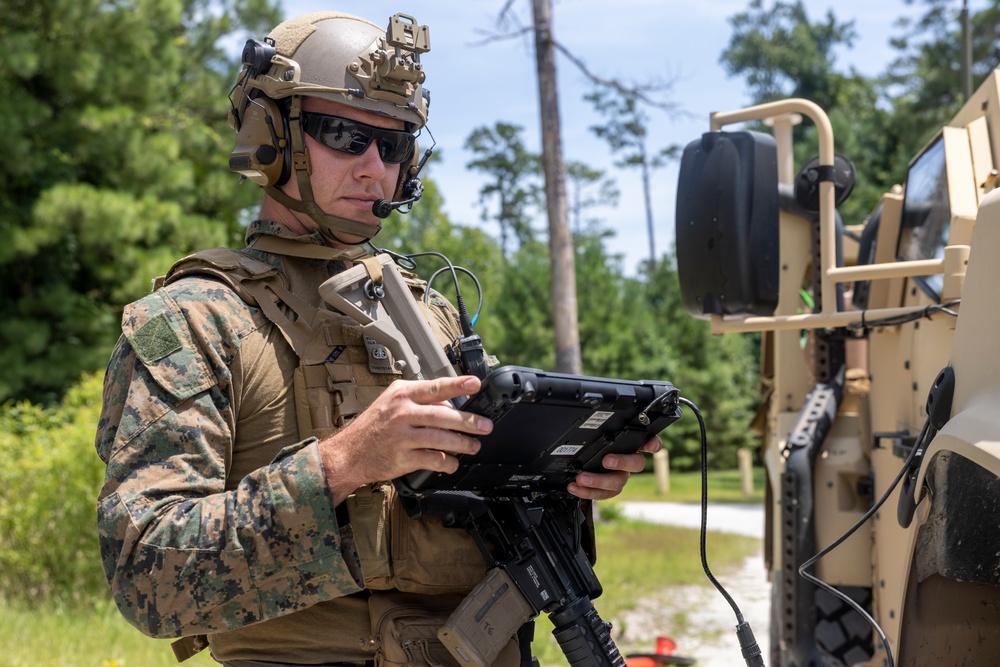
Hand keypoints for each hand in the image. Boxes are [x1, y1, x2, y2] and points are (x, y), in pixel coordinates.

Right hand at [318, 375, 491, 503]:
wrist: (348, 454)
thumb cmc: (373, 426)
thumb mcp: (392, 402)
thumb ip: (420, 401)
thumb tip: (450, 404)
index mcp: (402, 394)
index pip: (435, 387)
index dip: (458, 385)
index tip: (475, 383)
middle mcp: (401, 412)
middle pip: (442, 415)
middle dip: (468, 421)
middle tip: (485, 426)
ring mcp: (401, 436)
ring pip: (440, 438)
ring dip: (462, 443)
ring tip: (474, 446)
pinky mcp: (401, 458)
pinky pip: (432, 459)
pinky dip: (446, 462)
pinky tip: (453, 462)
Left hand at [567, 435, 661, 500]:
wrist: (582, 467)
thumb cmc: (593, 448)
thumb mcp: (594, 437)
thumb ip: (599, 430)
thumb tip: (590, 420)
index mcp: (630, 446)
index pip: (647, 442)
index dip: (653, 443)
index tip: (653, 445)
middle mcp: (629, 462)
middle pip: (636, 464)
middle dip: (622, 462)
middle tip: (606, 460)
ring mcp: (621, 477)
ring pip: (618, 483)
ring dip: (598, 481)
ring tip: (581, 478)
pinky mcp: (610, 490)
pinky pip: (603, 494)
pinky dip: (587, 492)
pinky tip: (575, 487)